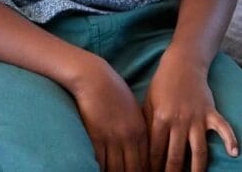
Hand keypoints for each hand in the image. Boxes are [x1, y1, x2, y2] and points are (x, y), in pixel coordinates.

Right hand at [70, 54, 150, 171]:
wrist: (94, 78)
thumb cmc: (114, 91)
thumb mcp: (133, 110)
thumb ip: (139, 130)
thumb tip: (140, 149)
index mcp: (141, 131)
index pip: (147, 163)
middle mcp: (129, 137)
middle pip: (134, 170)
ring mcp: (112, 138)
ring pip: (116, 169)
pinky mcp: (96, 137)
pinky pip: (100, 161)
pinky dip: (101, 170)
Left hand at [141, 49, 238, 171]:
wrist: (182, 63)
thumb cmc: (162, 84)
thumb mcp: (149, 102)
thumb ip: (148, 124)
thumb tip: (144, 148)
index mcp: (160, 119)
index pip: (155, 151)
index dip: (152, 167)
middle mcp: (179, 121)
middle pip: (176, 156)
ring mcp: (197, 118)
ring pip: (199, 150)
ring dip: (197, 170)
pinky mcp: (211, 112)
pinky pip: (223, 128)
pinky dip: (230, 140)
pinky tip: (235, 153)